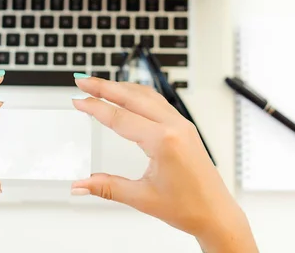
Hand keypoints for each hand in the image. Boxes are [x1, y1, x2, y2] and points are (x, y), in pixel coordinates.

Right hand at [71, 76, 257, 252]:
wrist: (216, 214)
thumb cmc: (188, 207)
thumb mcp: (142, 197)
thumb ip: (107, 187)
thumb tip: (81, 185)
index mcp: (164, 141)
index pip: (120, 118)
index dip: (95, 107)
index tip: (78, 100)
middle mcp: (174, 126)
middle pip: (132, 97)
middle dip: (104, 86)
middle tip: (82, 81)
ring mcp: (181, 124)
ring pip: (146, 95)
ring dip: (121, 87)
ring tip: (100, 85)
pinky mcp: (184, 127)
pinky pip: (158, 102)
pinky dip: (138, 94)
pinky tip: (128, 95)